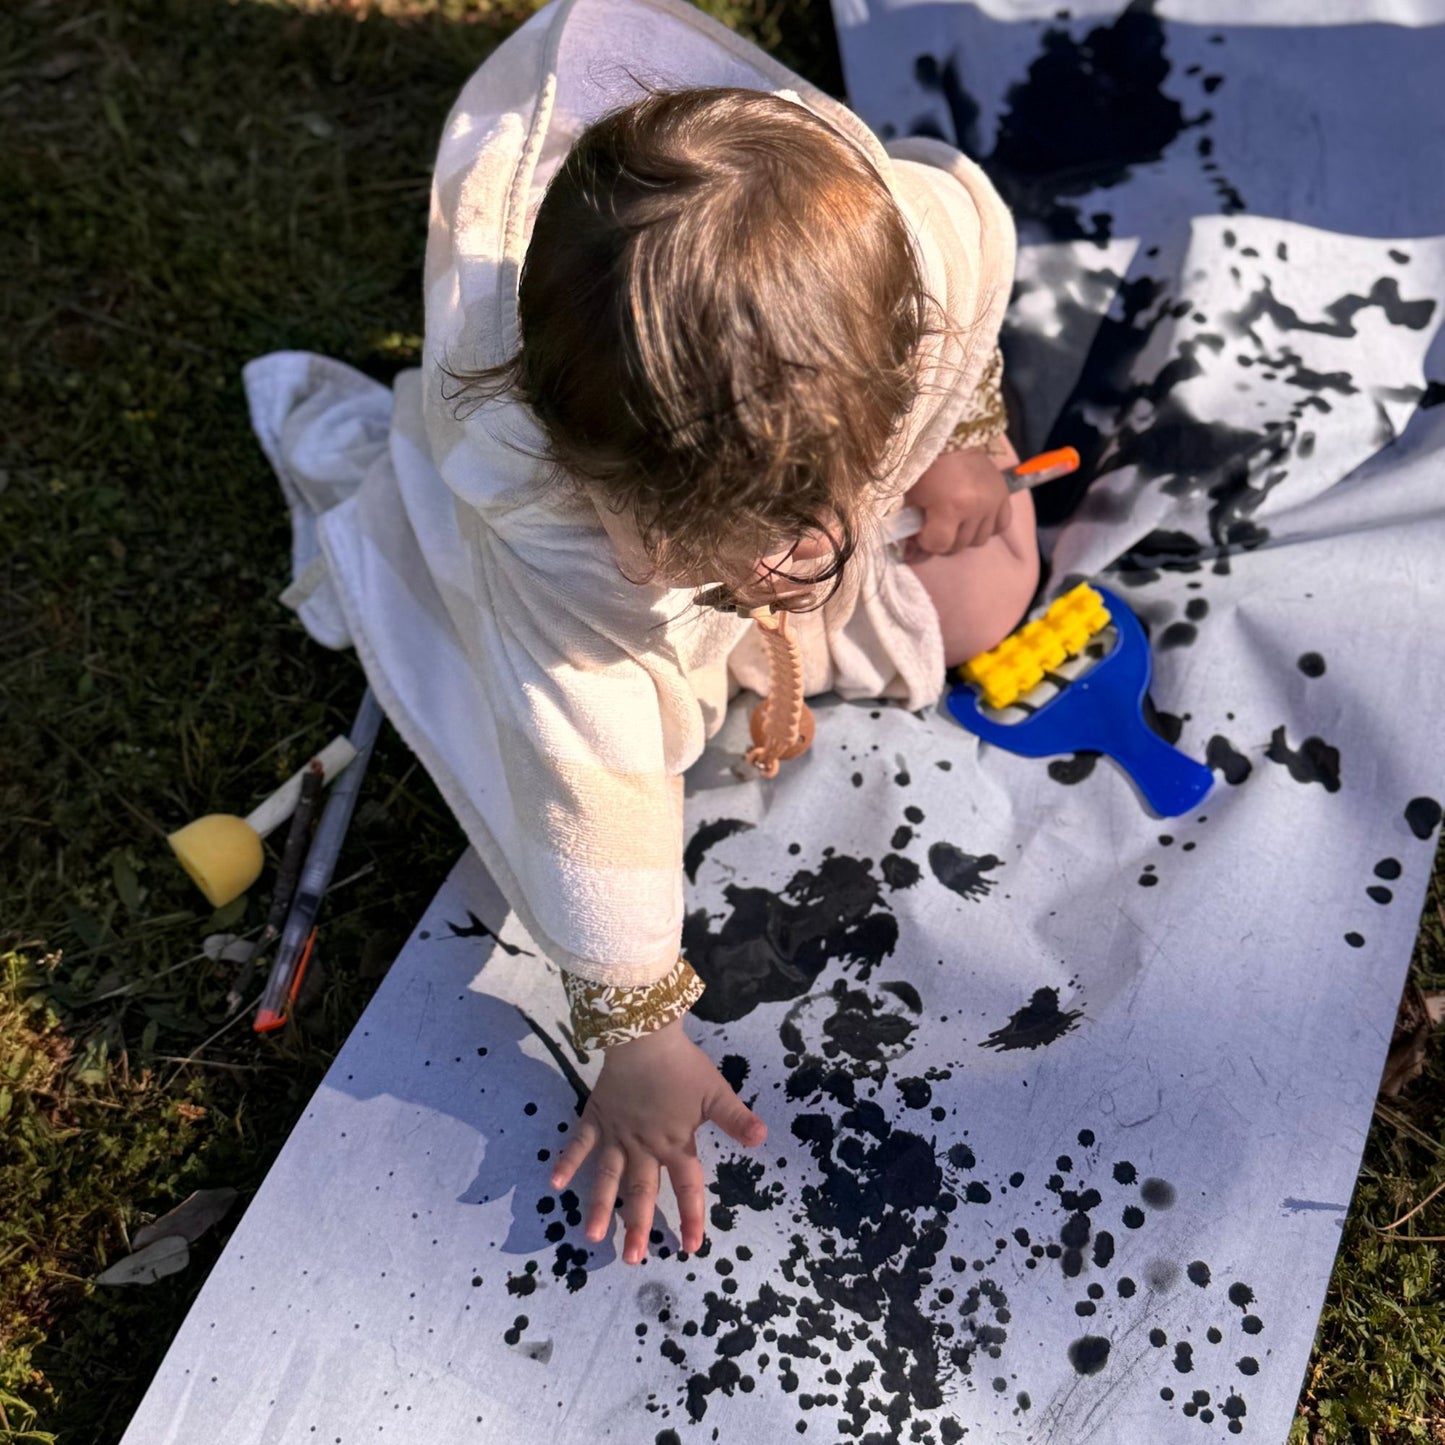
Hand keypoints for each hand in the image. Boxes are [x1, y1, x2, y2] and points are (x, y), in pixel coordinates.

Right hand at [549, 1018, 766, 1262]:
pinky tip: (555, 1184)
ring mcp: (617, 1135)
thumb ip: (736, 1119)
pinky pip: (579, 1143)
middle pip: (642, 1192)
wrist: (645, 1038)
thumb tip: (762, 1139)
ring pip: (608, 1177)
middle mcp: (644, 1147)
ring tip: (593, 1237)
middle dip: (639, 1227)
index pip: (687, 1187)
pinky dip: (568, 1161)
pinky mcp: (597, 1118)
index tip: (691, 1248)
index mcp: (674, 1143)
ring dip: (601, 1206)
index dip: (691, 1216)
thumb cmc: (682, 1066)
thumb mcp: (716, 1092)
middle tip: (633, 1260)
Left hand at [902, 446, 1012, 561]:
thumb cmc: (926, 466)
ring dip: (964, 536)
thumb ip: (911, 527)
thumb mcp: (912, 496)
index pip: (938, 544)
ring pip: (979, 540)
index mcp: (950, 506)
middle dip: (943, 541)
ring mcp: (992, 502)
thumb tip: (911, 555)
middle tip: (935, 525)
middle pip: (958, 546)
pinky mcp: (1004, 496)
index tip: (920, 530)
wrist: (952, 437)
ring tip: (955, 521)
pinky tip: (975, 519)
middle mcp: (976, 507)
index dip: (925, 541)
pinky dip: (987, 527)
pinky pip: (1000, 526)